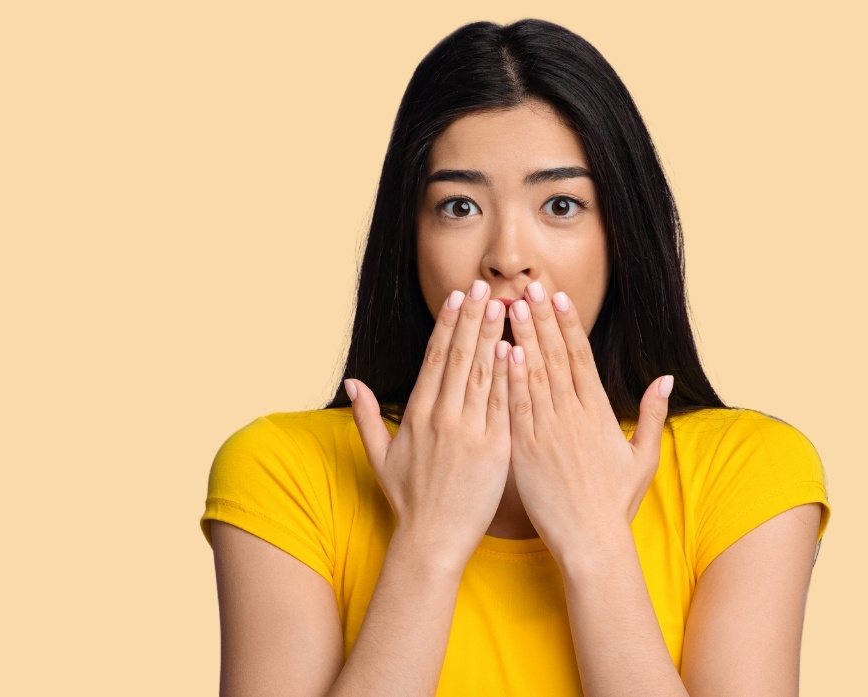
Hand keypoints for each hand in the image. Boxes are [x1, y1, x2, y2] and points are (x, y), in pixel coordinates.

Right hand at [346, 280, 511, 567]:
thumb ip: (367, 417)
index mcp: (417, 414)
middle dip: (472, 319)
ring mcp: (470, 432)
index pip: (434, 359)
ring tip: (504, 305)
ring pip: (482, 374)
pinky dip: (508, 375)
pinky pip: (503, 404)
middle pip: (459, 357)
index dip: (447, 325)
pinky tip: (515, 348)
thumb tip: (352, 383)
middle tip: (484, 287)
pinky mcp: (495, 449)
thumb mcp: (380, 457)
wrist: (433, 540)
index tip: (457, 297)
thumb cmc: (409, 500)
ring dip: (493, 336)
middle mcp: (442, 417)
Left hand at [505, 282, 672, 561]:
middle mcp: (573, 416)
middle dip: (541, 319)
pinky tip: (501, 352)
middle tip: (528, 286)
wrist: (590, 541)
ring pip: (533, 375)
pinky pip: (515, 407)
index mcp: (598, 413)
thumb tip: (666, 378)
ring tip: (510, 306)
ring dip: (522, 338)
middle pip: (555, 357)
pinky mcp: (525, 450)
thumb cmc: (614, 503)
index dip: (568, 324)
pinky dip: (509, 378)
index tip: (558, 297)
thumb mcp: (642, 458)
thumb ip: (651, 415)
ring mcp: (548, 432)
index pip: (581, 358)